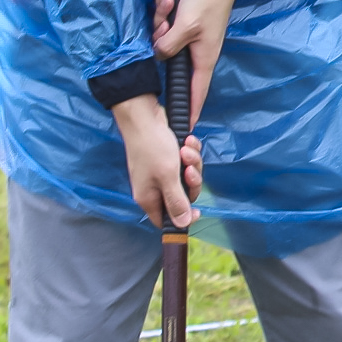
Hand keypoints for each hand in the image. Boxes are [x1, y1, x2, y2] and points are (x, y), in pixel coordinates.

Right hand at [114, 95, 201, 229]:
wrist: (144, 115)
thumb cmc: (153, 147)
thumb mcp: (168, 177)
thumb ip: (177, 202)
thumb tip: (183, 225)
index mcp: (149, 198)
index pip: (167, 220)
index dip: (182, 218)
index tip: (197, 211)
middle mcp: (154, 187)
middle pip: (182, 196)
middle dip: (191, 181)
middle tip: (189, 169)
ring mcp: (160, 171)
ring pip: (186, 176)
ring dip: (192, 162)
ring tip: (186, 149)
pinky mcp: (167, 157)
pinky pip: (185, 161)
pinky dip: (189, 151)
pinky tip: (187, 141)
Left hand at [153, 0, 273, 123]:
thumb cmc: (207, 1)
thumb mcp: (185, 26)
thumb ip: (168, 46)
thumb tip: (157, 56)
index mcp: (203, 59)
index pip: (195, 93)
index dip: (190, 112)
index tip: (184, 129)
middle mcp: (198, 53)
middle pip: (170, 62)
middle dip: (161, 43)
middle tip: (164, 26)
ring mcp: (191, 39)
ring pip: (165, 42)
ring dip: (161, 22)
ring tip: (168, 3)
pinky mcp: (186, 26)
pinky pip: (167, 27)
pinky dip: (164, 13)